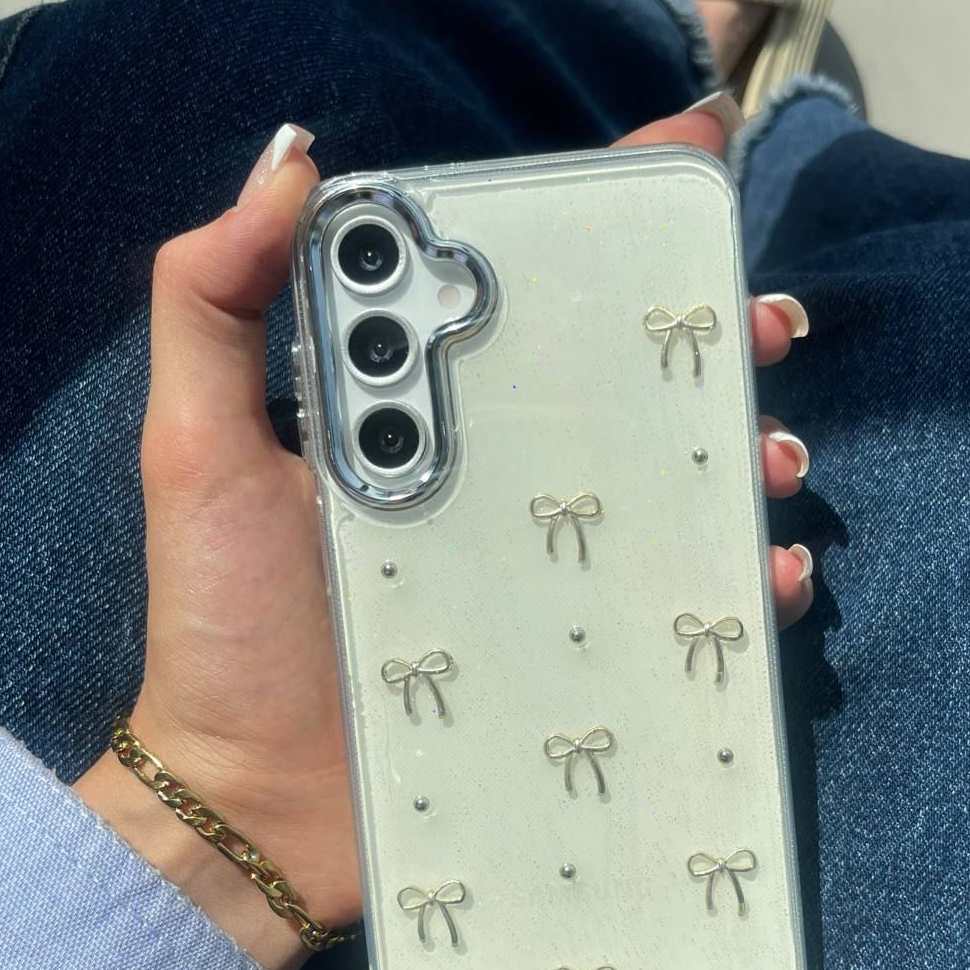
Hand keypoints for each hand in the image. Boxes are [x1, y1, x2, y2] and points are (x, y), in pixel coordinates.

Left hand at [75, 105, 814, 969]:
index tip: (683, 186)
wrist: (260, 804)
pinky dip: (743, 587)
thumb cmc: (229, 629)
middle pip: (625, 394)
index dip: (608, 242)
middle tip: (757, 330)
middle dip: (708, 344)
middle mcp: (499, 484)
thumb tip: (291, 165)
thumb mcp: (199, 455)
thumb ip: (215, 307)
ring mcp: (549, 575)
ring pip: (673, 494)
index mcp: (424, 418)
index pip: (526, 306)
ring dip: (741, 457)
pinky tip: (771, 577)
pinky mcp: (582, 659)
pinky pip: (681, 611)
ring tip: (769, 456)